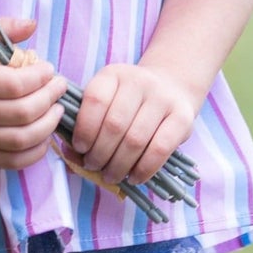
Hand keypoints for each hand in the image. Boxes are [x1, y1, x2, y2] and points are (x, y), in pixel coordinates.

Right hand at [0, 16, 69, 169]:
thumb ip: (1, 30)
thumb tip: (33, 25)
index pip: (15, 84)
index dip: (40, 76)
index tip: (49, 69)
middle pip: (23, 112)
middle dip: (50, 98)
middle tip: (59, 86)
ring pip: (21, 139)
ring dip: (48, 125)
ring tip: (57, 109)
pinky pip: (12, 161)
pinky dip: (35, 152)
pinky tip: (44, 136)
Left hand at [69, 63, 196, 186]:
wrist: (172, 88)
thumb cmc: (128, 103)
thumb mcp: (106, 103)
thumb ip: (85, 126)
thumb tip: (69, 156)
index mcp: (114, 74)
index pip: (95, 100)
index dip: (84, 129)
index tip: (80, 148)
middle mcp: (139, 81)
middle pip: (114, 125)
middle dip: (99, 153)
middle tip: (93, 167)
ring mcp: (163, 98)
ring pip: (135, 140)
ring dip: (119, 165)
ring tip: (110, 176)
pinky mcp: (183, 117)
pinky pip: (160, 149)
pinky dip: (144, 169)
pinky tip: (134, 177)